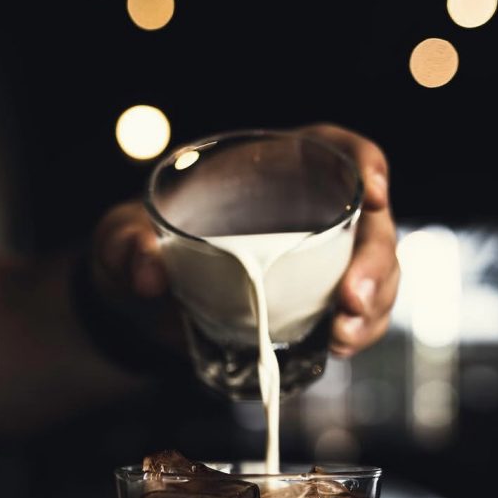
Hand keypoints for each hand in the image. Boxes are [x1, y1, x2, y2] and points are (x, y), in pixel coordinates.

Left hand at [93, 124, 398, 356]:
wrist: (140, 308)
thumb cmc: (137, 249)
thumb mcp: (121, 240)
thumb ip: (128, 246)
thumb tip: (149, 275)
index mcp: (272, 170)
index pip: (334, 150)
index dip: (364, 161)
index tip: (371, 191)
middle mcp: (310, 209)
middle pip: (370, 220)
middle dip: (374, 260)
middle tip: (350, 301)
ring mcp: (321, 259)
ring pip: (376, 271)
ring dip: (373, 305)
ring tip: (341, 338)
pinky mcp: (318, 303)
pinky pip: (359, 312)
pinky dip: (360, 330)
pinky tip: (338, 347)